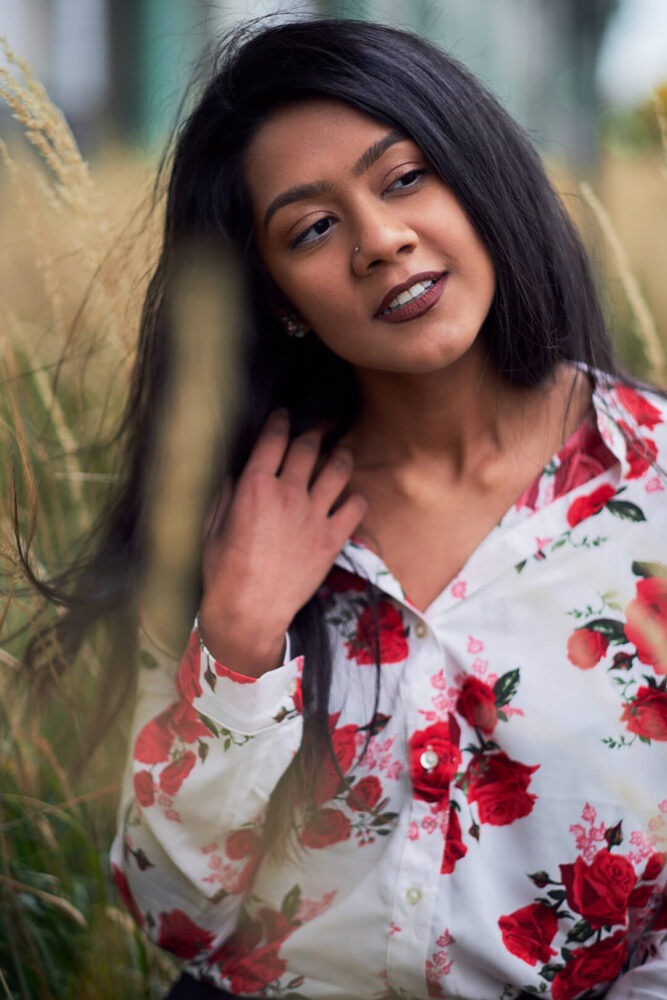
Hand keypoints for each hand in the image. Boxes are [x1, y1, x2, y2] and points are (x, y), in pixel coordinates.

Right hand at [198, 409, 366, 676]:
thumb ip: (227, 492)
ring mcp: (314, 515)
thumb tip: (236, 470)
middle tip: (322, 424)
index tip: (285, 415)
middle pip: (309, 446)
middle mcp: (287, 493)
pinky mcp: (332, 539)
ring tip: (342, 452)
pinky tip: (351, 497)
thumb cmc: (223, 571)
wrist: (249, 611)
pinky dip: (356, 498)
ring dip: (341, 455)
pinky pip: (356, 506)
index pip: (273, 438)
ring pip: (338, 468)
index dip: (281, 421)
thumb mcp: (212, 526)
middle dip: (316, 429)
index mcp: (254, 485)